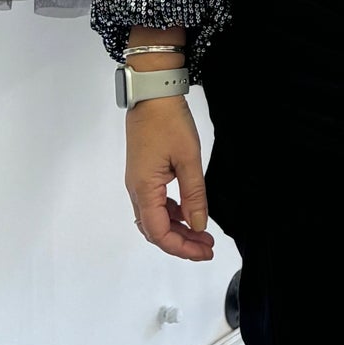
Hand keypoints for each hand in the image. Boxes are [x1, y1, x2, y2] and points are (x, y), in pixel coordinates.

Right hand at [124, 97, 214, 260]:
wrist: (152, 93)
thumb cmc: (169, 121)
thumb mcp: (188, 159)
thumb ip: (194, 195)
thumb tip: (198, 225)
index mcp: (144, 189)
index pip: (159, 233)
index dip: (181, 247)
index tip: (204, 251)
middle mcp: (136, 190)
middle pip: (155, 230)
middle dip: (181, 243)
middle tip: (207, 247)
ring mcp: (138, 181)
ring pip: (155, 218)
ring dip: (178, 228)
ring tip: (203, 234)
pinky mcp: (143, 173)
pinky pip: (155, 202)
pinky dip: (172, 212)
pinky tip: (190, 212)